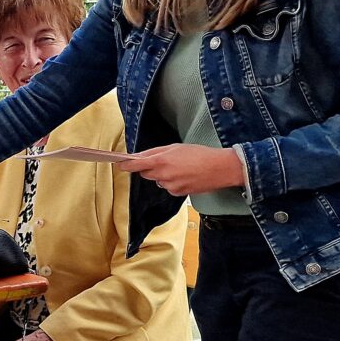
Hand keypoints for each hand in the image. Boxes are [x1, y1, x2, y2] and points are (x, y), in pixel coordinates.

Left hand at [118, 144, 244, 195]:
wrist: (220, 168)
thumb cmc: (200, 154)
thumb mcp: (175, 147)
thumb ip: (155, 152)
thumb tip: (140, 156)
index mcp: (161, 160)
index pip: (136, 165)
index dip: (126, 165)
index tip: (119, 164)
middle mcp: (163, 175)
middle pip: (146, 173)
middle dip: (150, 168)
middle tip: (164, 161)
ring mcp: (170, 186)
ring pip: (158, 181)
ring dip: (164, 175)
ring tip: (181, 168)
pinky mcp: (177, 193)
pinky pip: (168, 187)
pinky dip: (173, 182)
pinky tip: (185, 176)